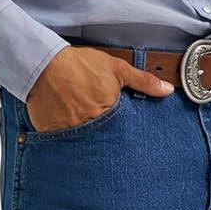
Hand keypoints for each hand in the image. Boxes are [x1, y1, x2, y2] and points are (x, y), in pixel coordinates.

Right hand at [26, 45, 173, 132]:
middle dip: (105, 141)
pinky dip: (65, 140)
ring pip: (83, 145)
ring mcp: (70, 133)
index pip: (122, 134)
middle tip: (103, 135)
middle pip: (103, 142)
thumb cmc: (80, 65)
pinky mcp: (52, 135)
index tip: (122, 134)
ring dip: (86, 142)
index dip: (123, 134)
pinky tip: (66, 131)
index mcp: (109, 113)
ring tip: (84, 132)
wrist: (43, 64)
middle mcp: (90, 127)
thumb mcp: (116, 68)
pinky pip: (62, 144)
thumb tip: (167, 91)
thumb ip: (143, 81)